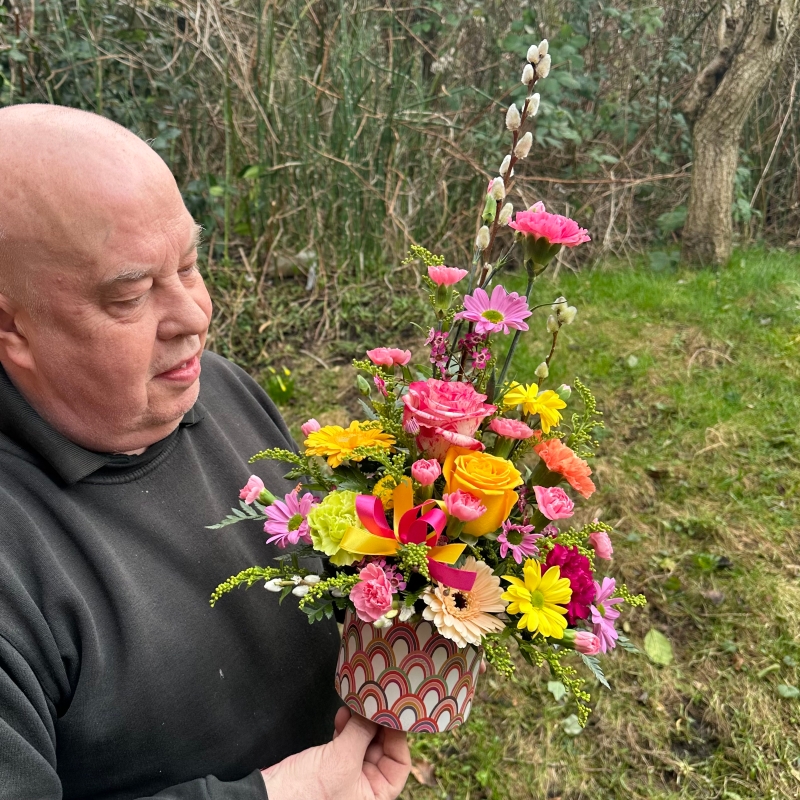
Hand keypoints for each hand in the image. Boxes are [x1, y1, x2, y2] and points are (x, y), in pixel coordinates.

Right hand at [261, 707, 410, 799]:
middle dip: (377, 726)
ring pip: (364, 745)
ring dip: (361, 724)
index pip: (399, 765)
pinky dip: (347, 728)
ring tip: (357, 706)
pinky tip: (343, 716)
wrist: (268, 796)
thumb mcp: (343, 760)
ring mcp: (347, 779)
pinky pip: (347, 745)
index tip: (393, 712)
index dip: (398, 737)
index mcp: (374, 798)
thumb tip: (377, 710)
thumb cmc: (307, 792)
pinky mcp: (331, 768)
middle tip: (376, 702)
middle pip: (382, 751)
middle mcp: (364, 790)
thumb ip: (363, 733)